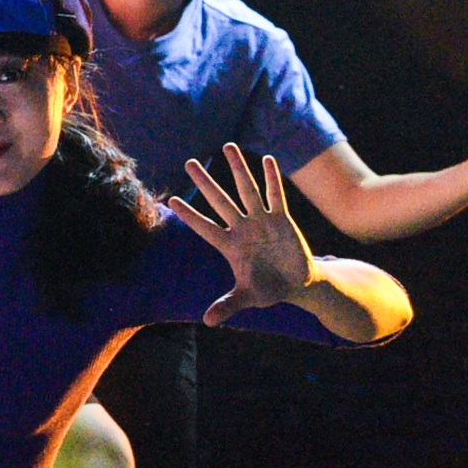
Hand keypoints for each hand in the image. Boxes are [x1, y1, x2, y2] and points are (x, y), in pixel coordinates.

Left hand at [169, 144, 317, 324]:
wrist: (298, 285)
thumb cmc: (269, 290)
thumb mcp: (248, 298)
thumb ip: (227, 305)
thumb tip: (207, 322)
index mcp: (229, 246)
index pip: (204, 227)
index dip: (189, 215)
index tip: (170, 200)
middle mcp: (241, 228)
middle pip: (219, 200)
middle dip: (205, 182)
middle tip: (188, 162)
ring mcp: (261, 221)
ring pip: (246, 190)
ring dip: (238, 169)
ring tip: (227, 146)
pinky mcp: (282, 219)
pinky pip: (276, 195)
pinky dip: (272, 178)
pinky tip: (267, 159)